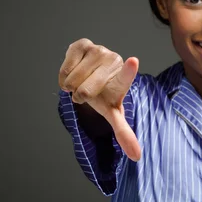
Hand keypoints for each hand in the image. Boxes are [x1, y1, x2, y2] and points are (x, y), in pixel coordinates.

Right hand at [58, 38, 140, 161]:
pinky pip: (65, 68)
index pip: (125, 78)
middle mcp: (113, 62)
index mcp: (122, 81)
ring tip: (80, 82)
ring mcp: (99, 50)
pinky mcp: (83, 43)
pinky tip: (74, 71)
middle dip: (80, 97)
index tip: (133, 62)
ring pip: (73, 80)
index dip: (128, 71)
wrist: (92, 75)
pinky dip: (64, 75)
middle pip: (86, 91)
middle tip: (86, 93)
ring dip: (71, 86)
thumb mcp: (113, 113)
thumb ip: (124, 133)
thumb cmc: (104, 95)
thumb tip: (137, 157)